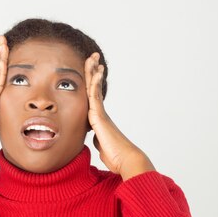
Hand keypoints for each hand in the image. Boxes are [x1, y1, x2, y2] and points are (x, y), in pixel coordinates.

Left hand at [85, 52, 155, 179]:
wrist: (124, 160)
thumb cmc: (115, 156)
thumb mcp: (101, 144)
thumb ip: (98, 137)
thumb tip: (96, 136)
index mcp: (99, 119)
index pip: (93, 97)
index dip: (93, 83)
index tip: (93, 70)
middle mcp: (101, 113)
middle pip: (94, 88)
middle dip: (93, 71)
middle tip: (93, 57)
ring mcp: (100, 113)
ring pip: (94, 88)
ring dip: (93, 72)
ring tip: (93, 57)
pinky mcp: (100, 117)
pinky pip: (95, 97)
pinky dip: (95, 84)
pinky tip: (95, 73)